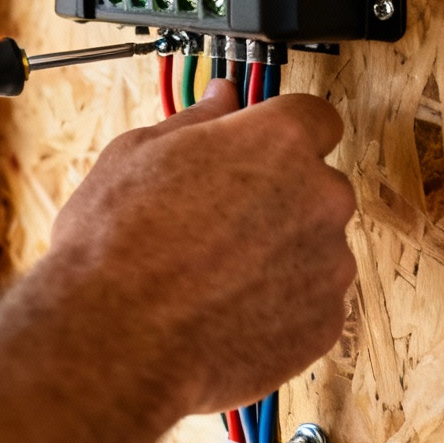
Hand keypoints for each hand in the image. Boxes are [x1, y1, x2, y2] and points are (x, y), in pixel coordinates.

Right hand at [41, 81, 357, 415]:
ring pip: (315, 246)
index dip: (283, 135)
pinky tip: (227, 306)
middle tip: (221, 218)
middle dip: (280, 197)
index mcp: (280, 141)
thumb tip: (221, 100)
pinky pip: (312, 300)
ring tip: (216, 272)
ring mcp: (329, 263)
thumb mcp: (137, 154)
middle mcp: (319, 196)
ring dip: (281, 253)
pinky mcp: (324, 322)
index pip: (315, 118)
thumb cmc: (116, 247)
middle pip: (317, 184)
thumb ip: (198, 120)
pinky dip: (281, 303)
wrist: (115, 342)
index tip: (261, 150)